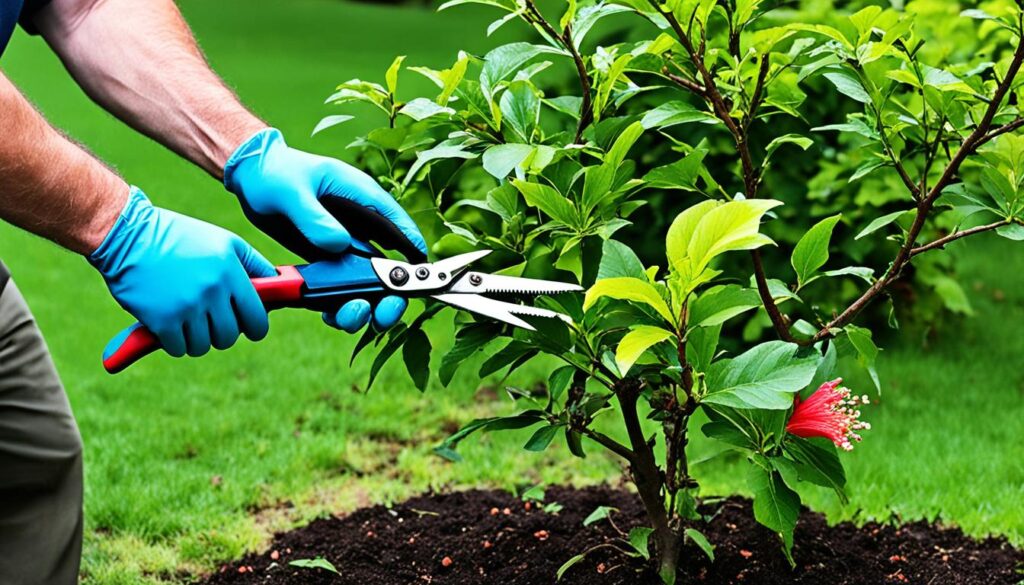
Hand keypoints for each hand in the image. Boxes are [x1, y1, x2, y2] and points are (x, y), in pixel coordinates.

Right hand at [89, 187, 274, 356]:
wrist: (127, 234)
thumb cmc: (180, 237)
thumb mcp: (224, 242)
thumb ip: (254, 264)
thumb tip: (278, 284)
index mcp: (231, 272)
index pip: (257, 319)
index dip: (255, 327)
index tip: (249, 327)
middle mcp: (212, 291)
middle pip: (229, 336)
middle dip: (223, 332)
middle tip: (211, 319)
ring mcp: (187, 307)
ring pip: (204, 346)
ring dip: (197, 338)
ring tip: (188, 318)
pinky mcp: (161, 321)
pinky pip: (179, 348)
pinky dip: (175, 342)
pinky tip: (170, 323)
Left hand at [223, 128, 426, 331]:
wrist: (252, 178)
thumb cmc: (275, 173)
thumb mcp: (292, 191)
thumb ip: (314, 219)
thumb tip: (339, 244)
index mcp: (362, 198)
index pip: (399, 226)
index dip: (413, 254)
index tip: (418, 282)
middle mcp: (361, 224)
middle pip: (390, 264)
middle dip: (392, 294)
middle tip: (383, 315)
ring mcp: (347, 244)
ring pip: (368, 283)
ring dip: (366, 305)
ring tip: (349, 317)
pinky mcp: (329, 259)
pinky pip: (343, 288)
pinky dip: (340, 306)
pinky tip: (330, 316)